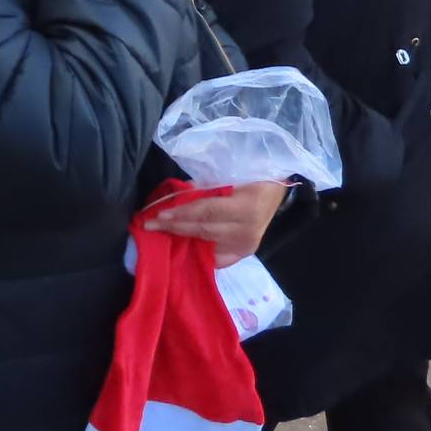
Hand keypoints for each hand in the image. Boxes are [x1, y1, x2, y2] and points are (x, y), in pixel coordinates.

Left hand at [147, 181, 289, 266]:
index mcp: (246, 207)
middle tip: (150, 225)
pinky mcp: (246, 252)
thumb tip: (180, 194)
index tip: (158, 214)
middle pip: (203, 229)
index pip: (205, 211)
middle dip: (174, 227)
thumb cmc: (256, 174)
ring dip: (181, 238)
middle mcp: (247, 230)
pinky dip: (199, 252)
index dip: (180, 213)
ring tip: (160, 233)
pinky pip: (218, 257)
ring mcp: (247, 244)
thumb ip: (208, 185)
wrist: (280, 189)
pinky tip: (181, 249)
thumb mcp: (233, 173)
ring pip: (207, 243)